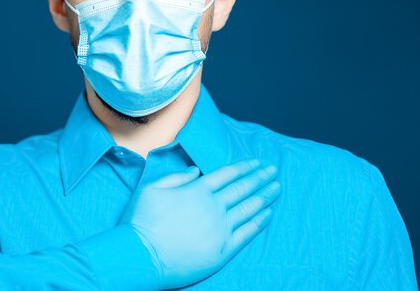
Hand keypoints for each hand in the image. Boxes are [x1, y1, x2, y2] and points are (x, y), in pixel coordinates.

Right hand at [119, 159, 279, 289]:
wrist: (142, 256)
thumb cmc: (142, 221)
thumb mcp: (152, 189)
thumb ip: (176, 177)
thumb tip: (195, 170)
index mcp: (197, 190)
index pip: (227, 174)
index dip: (244, 167)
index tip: (257, 162)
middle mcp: (213, 207)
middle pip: (242, 188)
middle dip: (260, 177)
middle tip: (274, 169)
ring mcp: (221, 229)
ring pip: (249, 208)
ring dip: (265, 196)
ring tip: (276, 187)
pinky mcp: (223, 250)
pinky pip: (248, 232)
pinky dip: (260, 221)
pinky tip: (268, 213)